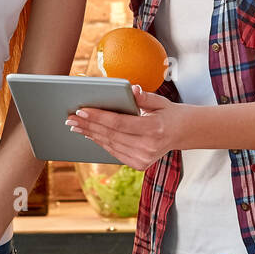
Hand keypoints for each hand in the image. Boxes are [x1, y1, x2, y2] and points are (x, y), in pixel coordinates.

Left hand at [66, 84, 191, 169]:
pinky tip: (89, 134)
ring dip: (90, 134)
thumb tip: (131, 89)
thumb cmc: (169, 113)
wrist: (184, 133)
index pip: (119, 123)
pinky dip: (100, 142)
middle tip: (70, 117)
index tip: (81, 110)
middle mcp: (148, 147)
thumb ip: (144, 97)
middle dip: (88, 125)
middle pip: (110, 135)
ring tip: (75, 125)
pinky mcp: (139, 164)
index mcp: (154, 130)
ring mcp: (143, 159)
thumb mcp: (160, 101)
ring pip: (110, 145)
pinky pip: (114, 152)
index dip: (98, 117)